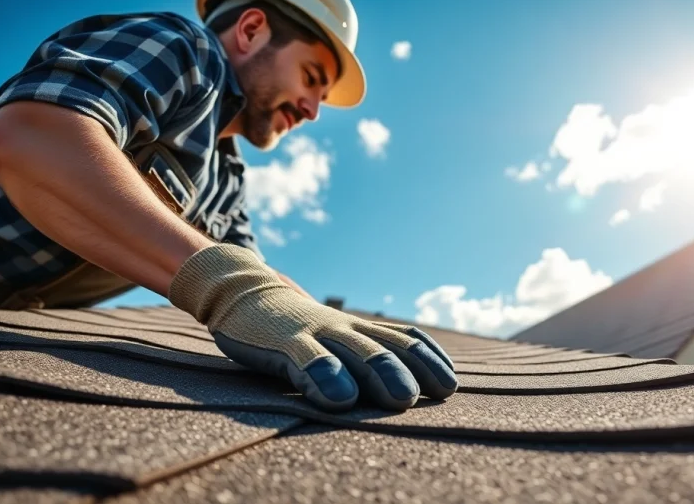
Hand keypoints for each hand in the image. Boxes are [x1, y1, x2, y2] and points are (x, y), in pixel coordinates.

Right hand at [168, 244, 457, 410]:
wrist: (244, 295)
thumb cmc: (296, 331)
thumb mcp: (335, 340)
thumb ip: (361, 360)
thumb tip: (403, 388)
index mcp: (360, 329)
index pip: (405, 338)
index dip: (430, 358)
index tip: (449, 384)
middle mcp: (345, 328)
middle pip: (388, 346)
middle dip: (414, 369)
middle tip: (436, 394)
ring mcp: (316, 332)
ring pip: (355, 350)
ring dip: (381, 372)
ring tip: (402, 399)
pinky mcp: (283, 342)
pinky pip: (307, 358)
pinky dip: (325, 376)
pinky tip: (338, 399)